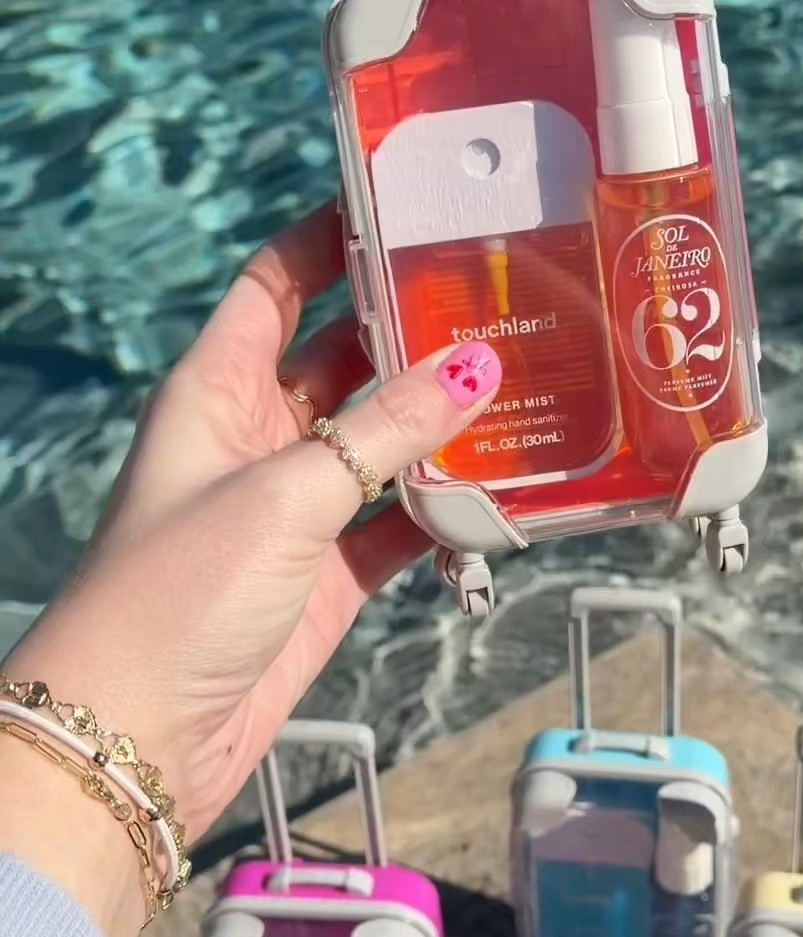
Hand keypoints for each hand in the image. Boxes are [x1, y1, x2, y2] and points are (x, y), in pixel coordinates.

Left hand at [0, 203, 501, 936]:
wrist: (136, 735)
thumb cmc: (181, 590)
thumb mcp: (285, 494)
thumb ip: (383, 431)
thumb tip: (476, 367)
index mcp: (217, 387)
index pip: (277, 283)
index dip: (333, 238)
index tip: (413, 202)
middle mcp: (256, 434)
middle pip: (345, 358)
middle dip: (414, 330)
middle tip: (508, 296)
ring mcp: (295, 507)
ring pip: (382, 442)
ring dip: (443, 422)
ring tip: (532, 380)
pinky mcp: (328, 576)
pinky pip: (400, 523)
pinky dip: (448, 510)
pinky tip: (512, 488)